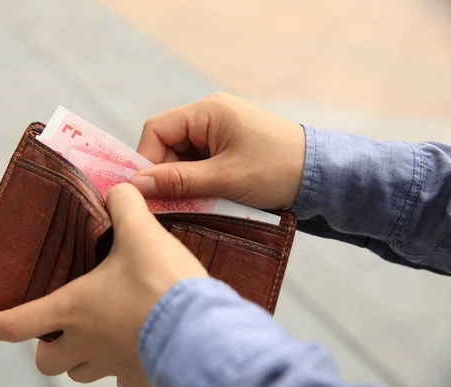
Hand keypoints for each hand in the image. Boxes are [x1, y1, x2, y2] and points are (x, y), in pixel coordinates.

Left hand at [0, 184, 207, 386]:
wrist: (202, 327)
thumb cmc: (164, 283)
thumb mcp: (142, 232)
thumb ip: (125, 204)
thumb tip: (120, 189)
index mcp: (73, 308)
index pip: (14, 323)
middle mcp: (86, 342)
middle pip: (46, 361)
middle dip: (47, 347)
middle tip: (60, 327)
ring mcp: (111, 363)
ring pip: (80, 375)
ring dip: (80, 359)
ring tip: (95, 337)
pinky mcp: (139, 375)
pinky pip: (119, 383)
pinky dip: (118, 372)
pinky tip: (130, 352)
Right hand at [130, 92, 305, 209]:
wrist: (322, 175)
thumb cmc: (277, 170)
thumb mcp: (224, 178)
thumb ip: (178, 181)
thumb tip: (136, 185)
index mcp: (208, 111)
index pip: (157, 129)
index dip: (147, 160)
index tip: (149, 191)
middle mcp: (210, 114)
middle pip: (167, 143)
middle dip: (167, 173)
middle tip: (173, 202)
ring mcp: (220, 130)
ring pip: (182, 155)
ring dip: (183, 179)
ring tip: (195, 201)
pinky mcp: (229, 145)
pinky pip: (199, 161)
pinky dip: (198, 180)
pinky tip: (207, 195)